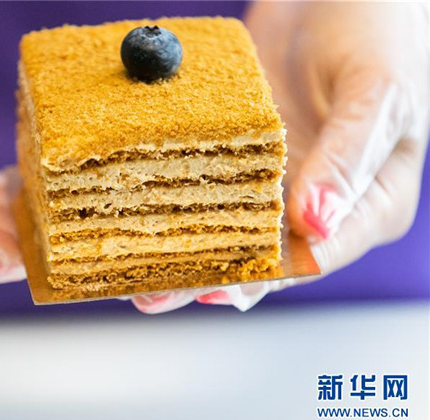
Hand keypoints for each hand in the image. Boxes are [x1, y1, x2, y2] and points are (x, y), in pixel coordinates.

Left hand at [131, 2, 429, 313]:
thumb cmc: (383, 31)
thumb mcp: (379, 93)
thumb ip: (348, 157)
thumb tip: (313, 223)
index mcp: (366, 206)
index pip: (311, 255)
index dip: (263, 277)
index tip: (214, 290)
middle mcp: (315, 204)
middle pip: (259, 252)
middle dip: (206, 274)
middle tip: (152, 293)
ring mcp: (274, 180)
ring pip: (226, 225)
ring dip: (181, 248)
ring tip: (131, 274)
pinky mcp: (240, 154)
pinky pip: (205, 181)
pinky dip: (173, 198)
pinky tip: (136, 216)